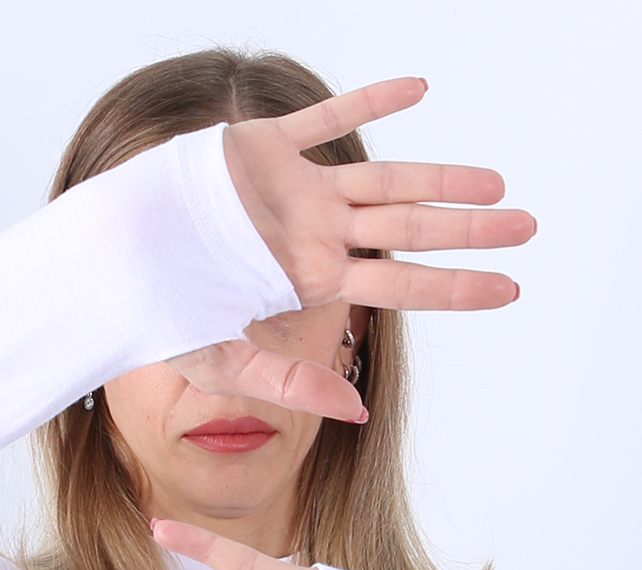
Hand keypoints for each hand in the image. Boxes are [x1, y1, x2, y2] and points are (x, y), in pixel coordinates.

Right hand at [170, 78, 535, 421]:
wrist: (112, 265)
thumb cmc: (163, 318)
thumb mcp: (229, 364)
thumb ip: (295, 385)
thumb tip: (361, 410)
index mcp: (313, 282)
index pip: (403, 284)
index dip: (458, 286)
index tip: (511, 288)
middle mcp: (315, 234)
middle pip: (410, 229)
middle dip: (470, 229)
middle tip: (529, 226)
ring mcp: (294, 190)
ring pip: (383, 178)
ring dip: (440, 176)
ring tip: (493, 180)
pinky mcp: (262, 146)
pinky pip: (325, 116)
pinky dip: (370, 100)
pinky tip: (419, 86)